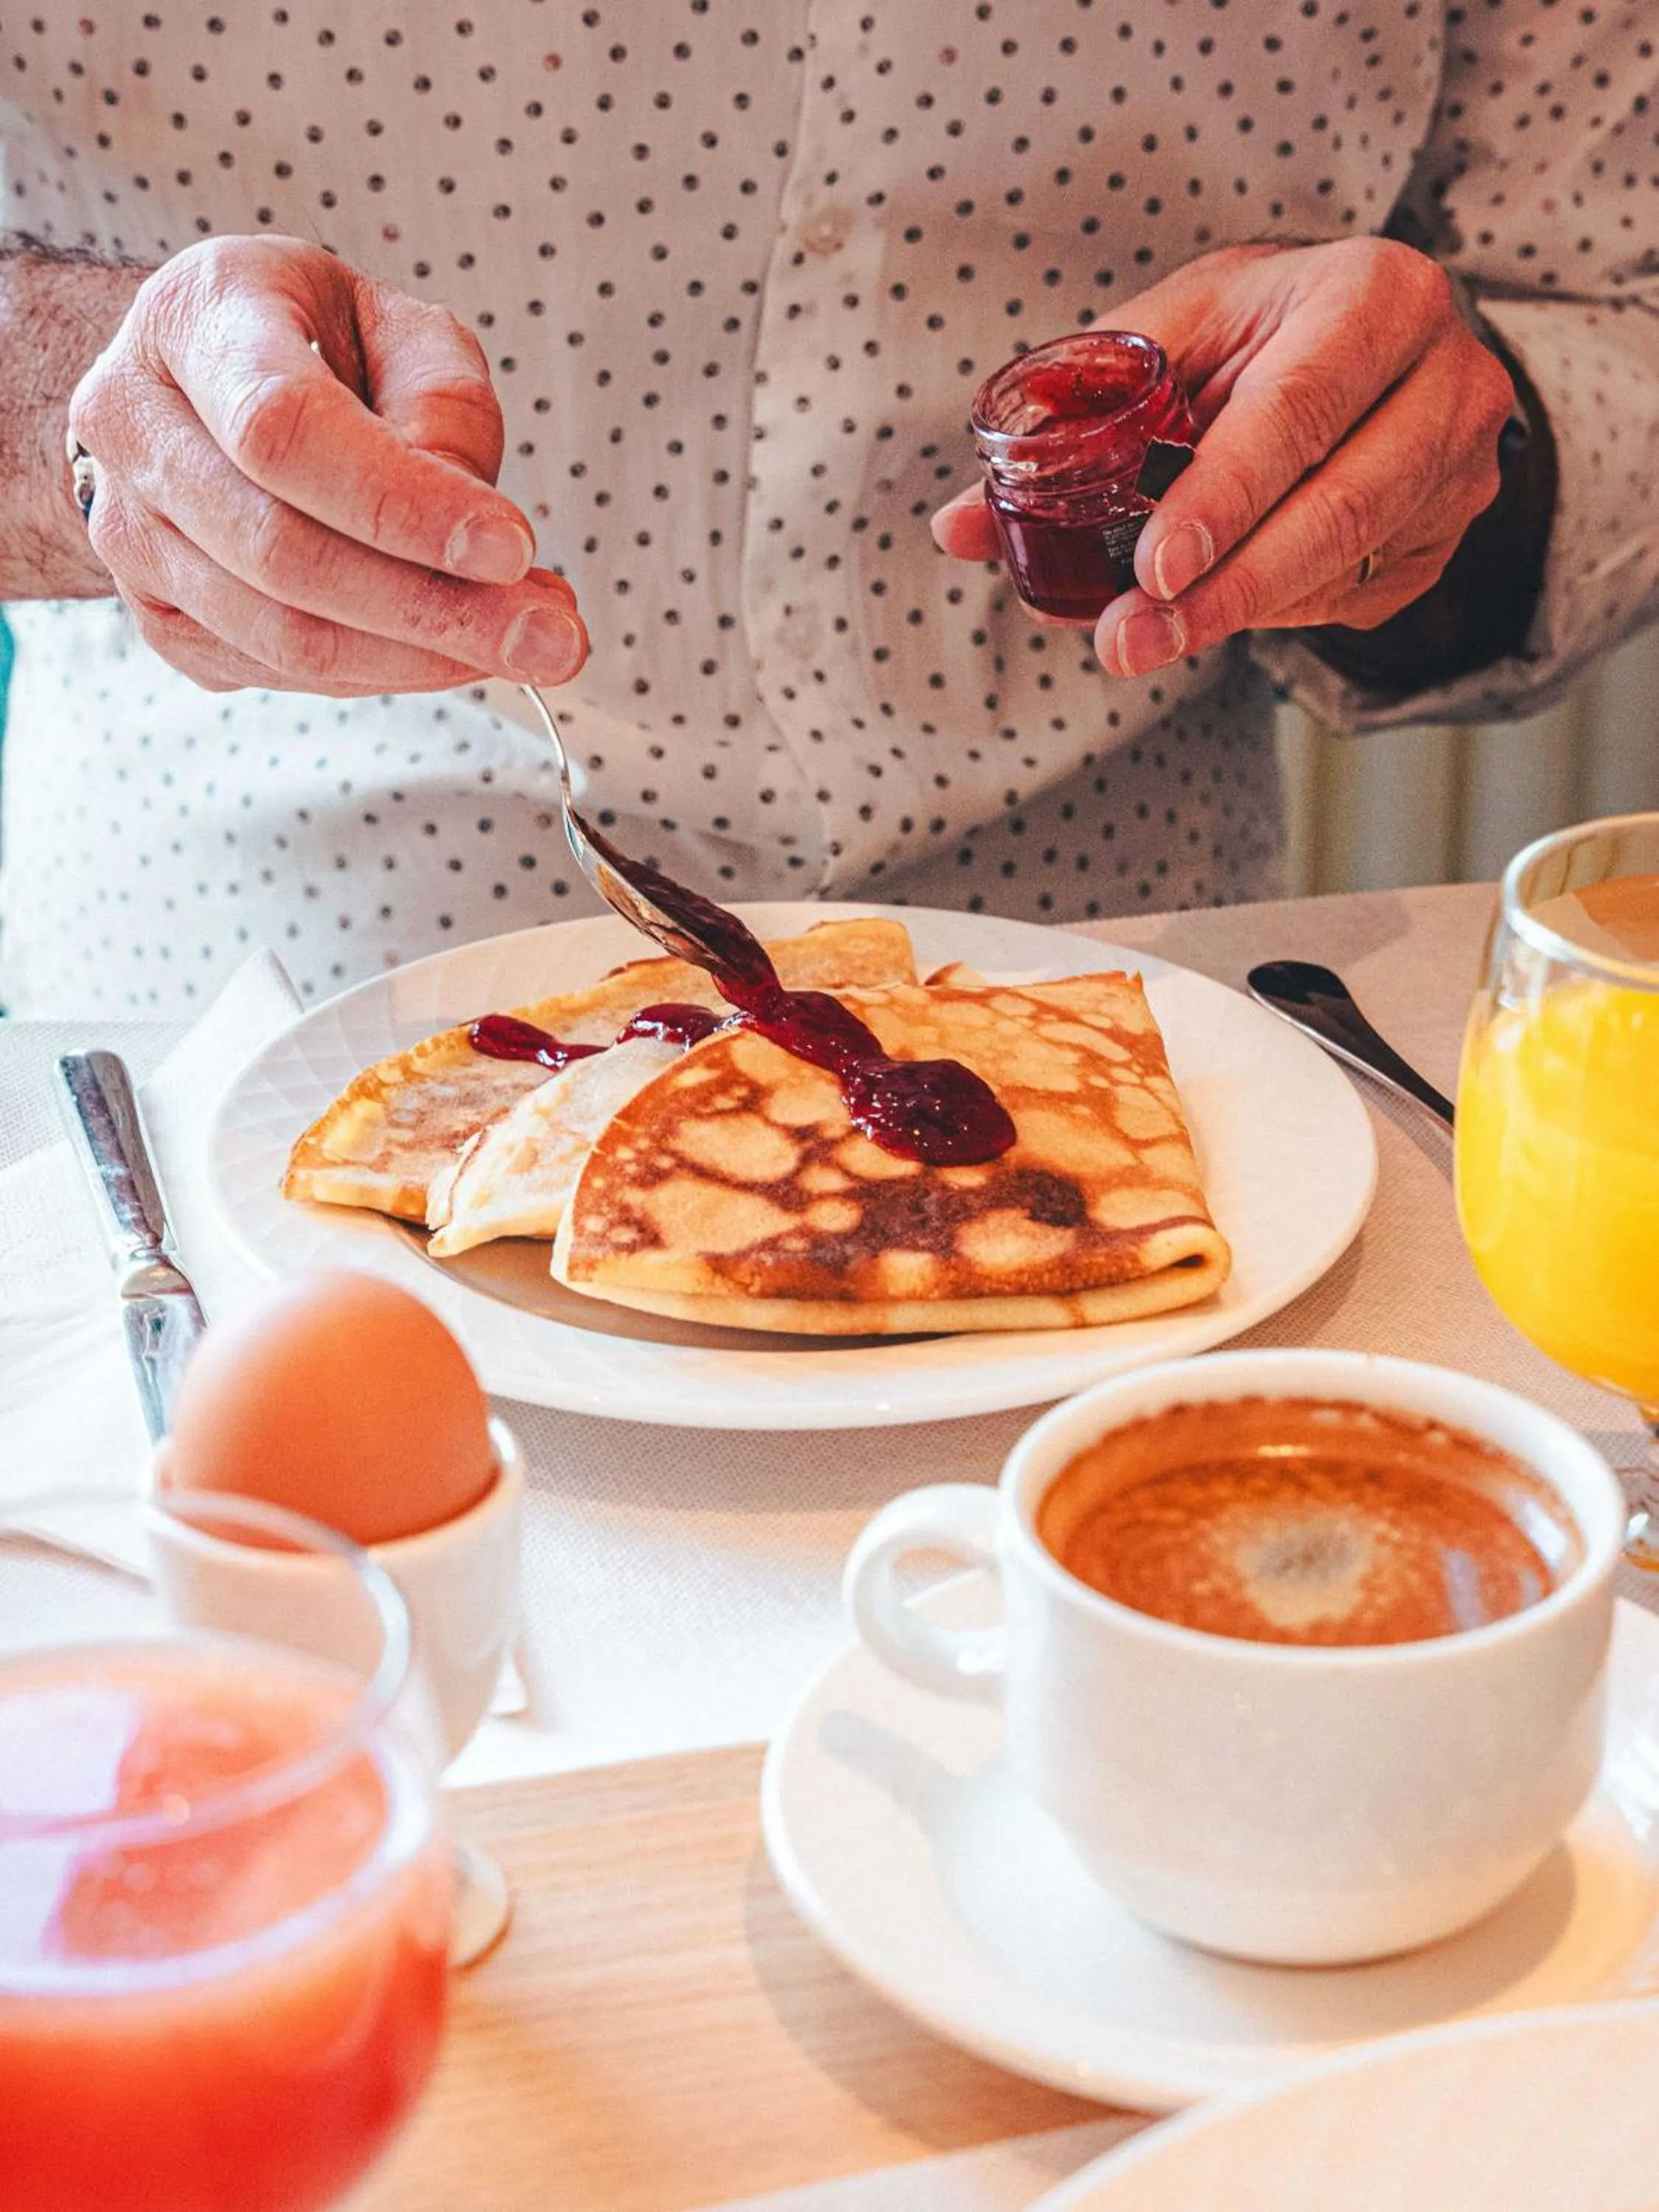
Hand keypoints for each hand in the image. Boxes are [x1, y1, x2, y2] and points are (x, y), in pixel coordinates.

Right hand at [67, 235, 586, 695]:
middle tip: (553, 637)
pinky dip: (385, 672)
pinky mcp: (158, 614)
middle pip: (284, 553)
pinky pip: (281, 671)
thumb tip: (480, 544)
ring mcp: (127, 530)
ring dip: (423, 658)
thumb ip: (445, 411)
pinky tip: (451, 649)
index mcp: (195, 318)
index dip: (402, 503)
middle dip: (436, 610)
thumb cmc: (314, 344)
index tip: (512, 548)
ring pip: (284, 635)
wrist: (204, 385)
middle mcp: (133, 423)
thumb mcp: (399, 328)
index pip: (285, 431)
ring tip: (526, 646)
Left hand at [932, 239, 1514, 678]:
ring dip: (1238, 616)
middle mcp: (1445, 376)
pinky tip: (1224, 601)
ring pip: (1347, 568)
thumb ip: (1071, 418)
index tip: (1156, 570)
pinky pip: (1357, 597)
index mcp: (1374, 294)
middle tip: (1129, 642)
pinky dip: (1277, 612)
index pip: (1296, 410)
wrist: (1370, 344)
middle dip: (1221, 591)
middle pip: (1336, 509)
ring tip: (1146, 641)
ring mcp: (1463, 465)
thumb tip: (958, 527)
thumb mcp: (1170, 338)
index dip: (1223, 497)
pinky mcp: (1451, 534)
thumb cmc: (1257, 330)